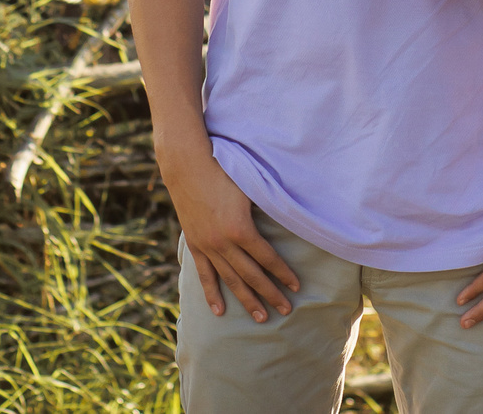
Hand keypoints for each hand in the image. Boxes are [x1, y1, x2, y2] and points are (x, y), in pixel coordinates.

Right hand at [159, 139, 299, 321]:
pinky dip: (212, 293)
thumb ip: (267, 205)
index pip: (267, 258)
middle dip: (270, 294)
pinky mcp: (194, 244)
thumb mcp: (250, 186)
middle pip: (251, 275)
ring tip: (261, 317)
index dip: (283, 273)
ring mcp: (206, 246)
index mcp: (240, 229)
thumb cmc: (224, 169)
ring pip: (230, 279)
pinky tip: (219, 311)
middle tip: (286, 310)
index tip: (296, 286)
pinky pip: (205, 274)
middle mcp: (222, 243)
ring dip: (246, 299)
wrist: (186, 165)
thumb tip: (293, 215)